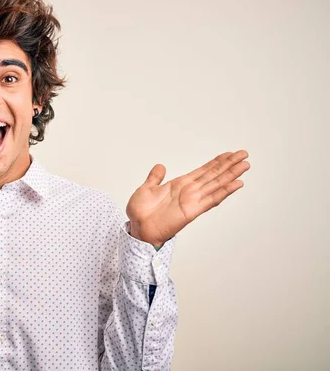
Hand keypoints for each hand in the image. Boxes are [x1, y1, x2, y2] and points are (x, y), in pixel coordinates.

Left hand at [126, 150, 249, 246]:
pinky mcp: (192, 211)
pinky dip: (225, 191)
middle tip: (244, 154)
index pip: (203, 171)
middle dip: (229, 164)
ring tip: (245, 165)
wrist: (138, 228)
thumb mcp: (146, 188)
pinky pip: (212, 199)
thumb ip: (155, 177)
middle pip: (214, 175)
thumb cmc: (140, 212)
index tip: (229, 154)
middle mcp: (189, 191)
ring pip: (216, 184)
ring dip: (231, 175)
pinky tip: (236, 184)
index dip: (217, 162)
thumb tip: (160, 166)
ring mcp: (192, 200)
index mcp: (180, 185)